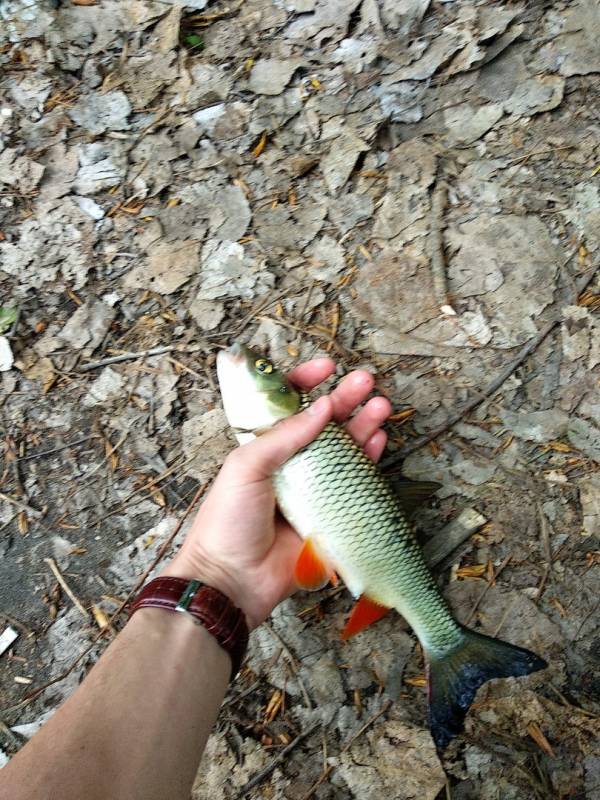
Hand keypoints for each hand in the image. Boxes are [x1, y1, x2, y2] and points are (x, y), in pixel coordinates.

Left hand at [161, 358, 390, 628]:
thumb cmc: (227, 519)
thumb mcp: (246, 467)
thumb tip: (321, 407)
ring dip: (362, 424)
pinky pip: (352, 481)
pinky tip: (378, 439)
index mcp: (261, 445)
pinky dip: (367, 460)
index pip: (286, 404)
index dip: (305, 382)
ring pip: (342, 448)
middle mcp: (289, 461)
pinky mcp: (328, 512)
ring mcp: (310, 486)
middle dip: (345, 398)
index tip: (327, 367)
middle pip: (322, 422)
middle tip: (366, 380)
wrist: (233, 579)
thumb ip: (285, 436)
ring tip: (381, 404)